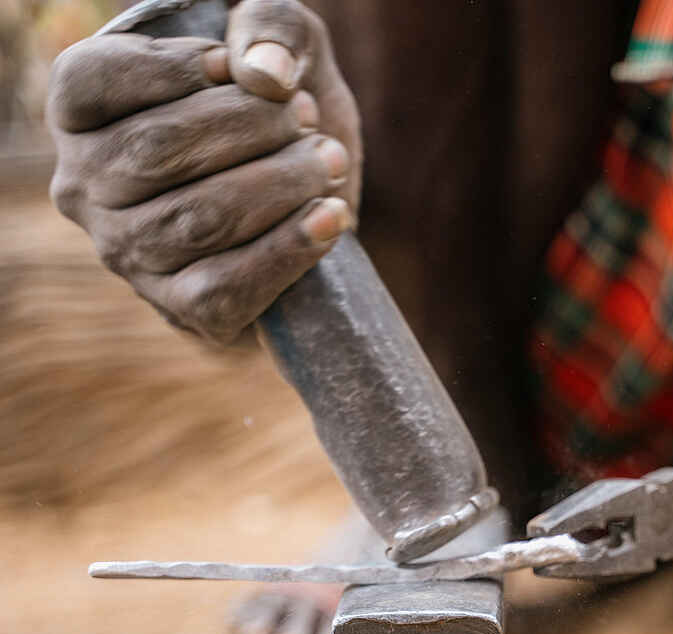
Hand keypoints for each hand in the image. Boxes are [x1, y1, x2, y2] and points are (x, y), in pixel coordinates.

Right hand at [47, 0, 360, 342]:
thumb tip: (264, 72)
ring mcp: (130, 255)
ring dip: (279, 184)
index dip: (174, 68)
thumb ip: (272, 28)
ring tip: (328, 160)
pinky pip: (227, 286)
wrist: (316, 206)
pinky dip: (289, 248)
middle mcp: (86, 188)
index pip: (93, 80)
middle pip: (155, 150)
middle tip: (305, 116)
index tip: (237, 66)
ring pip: (198, 219)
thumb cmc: (281, 118)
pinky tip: (332, 216)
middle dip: (248, 127)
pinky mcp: (183, 308)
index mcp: (82, 114)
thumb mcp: (281, 52)